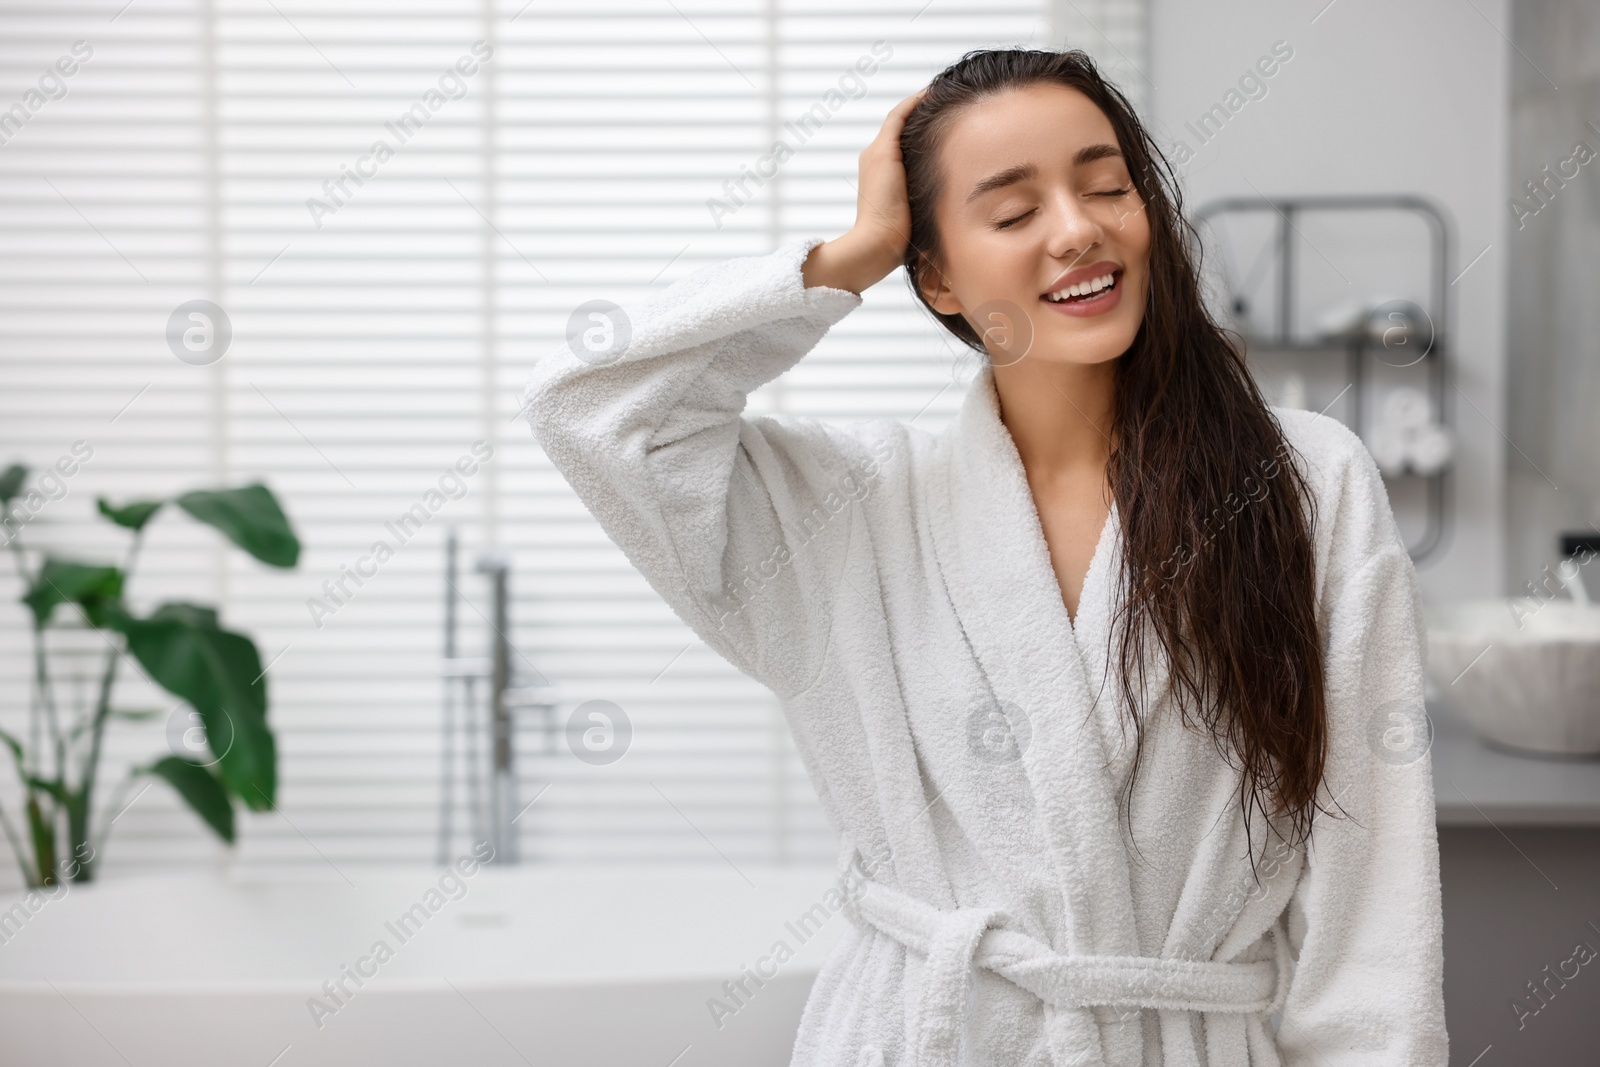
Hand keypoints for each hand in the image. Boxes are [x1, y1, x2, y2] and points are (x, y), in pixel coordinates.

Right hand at [802, 88, 926, 294]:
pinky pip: (900, 116)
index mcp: (880, 174)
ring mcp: (876, 154)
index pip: (900, 144)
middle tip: (945, 99)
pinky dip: (915, 102)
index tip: (940, 119)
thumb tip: (950, 208)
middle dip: (921, 113)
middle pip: (900, 128)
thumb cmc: (896, 241)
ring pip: (900, 119)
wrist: (875, 245)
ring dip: (919, 103)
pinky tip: (934, 92)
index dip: (918, 129)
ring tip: (942, 92)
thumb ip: (924, 205)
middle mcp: (873, 159)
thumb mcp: (913, 218)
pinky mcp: (883, 152)